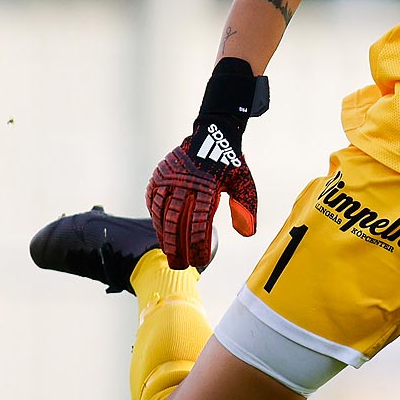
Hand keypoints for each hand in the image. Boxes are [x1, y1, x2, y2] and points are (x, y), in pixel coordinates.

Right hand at [146, 128, 257, 270]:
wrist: (213, 133)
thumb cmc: (231, 164)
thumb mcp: (244, 184)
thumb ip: (245, 209)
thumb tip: (246, 234)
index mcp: (207, 188)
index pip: (200, 223)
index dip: (198, 244)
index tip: (200, 261)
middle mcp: (185, 184)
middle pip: (176, 222)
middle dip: (177, 246)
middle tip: (179, 265)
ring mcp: (170, 179)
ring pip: (162, 212)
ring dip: (163, 234)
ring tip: (168, 251)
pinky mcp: (160, 174)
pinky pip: (153, 199)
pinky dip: (155, 216)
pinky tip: (159, 229)